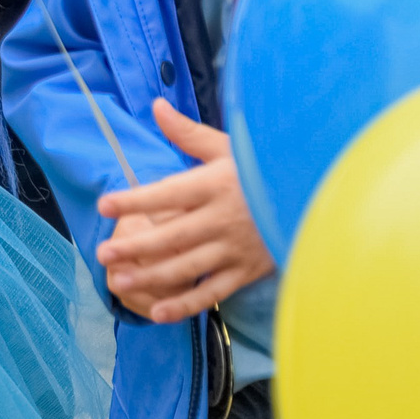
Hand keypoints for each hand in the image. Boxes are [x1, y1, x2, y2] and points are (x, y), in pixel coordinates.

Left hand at [93, 99, 275, 324]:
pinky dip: (185, 304)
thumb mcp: (229, 147)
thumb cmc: (265, 169)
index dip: (135, 200)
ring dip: (151, 276)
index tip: (105, 205)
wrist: (316, 198)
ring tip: (119, 281)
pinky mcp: (246, 271)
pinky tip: (158, 312)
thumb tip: (157, 106)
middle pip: (172, 236)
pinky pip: (212, 291)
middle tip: (103, 254)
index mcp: (214, 185)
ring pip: (187, 267)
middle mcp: (222, 218)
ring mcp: (235, 248)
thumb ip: (189, 133)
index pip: (167, 193)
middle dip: (136, 246)